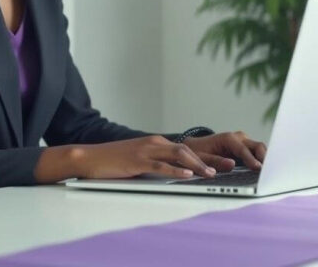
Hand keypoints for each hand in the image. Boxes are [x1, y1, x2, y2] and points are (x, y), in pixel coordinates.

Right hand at [72, 135, 217, 179]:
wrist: (90, 157)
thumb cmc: (114, 161)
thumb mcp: (140, 160)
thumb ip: (156, 163)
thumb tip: (174, 173)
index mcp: (156, 143)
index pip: (187, 148)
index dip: (206, 156)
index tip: (222, 163)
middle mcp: (154, 143)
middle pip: (188, 149)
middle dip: (208, 158)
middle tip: (226, 166)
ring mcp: (146, 150)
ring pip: (177, 154)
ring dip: (196, 164)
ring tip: (210, 173)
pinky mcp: (137, 160)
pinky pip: (160, 165)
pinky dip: (175, 169)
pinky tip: (186, 174)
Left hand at [183, 130, 266, 171]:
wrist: (194, 147)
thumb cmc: (197, 152)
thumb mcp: (201, 158)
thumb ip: (215, 161)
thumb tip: (231, 165)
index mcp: (228, 138)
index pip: (243, 150)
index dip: (252, 160)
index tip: (258, 169)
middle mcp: (238, 138)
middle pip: (257, 146)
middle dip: (265, 157)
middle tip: (271, 171)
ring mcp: (243, 142)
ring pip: (260, 149)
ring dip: (266, 159)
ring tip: (272, 172)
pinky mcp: (245, 148)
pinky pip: (257, 154)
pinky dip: (262, 160)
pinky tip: (266, 171)